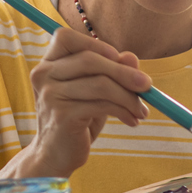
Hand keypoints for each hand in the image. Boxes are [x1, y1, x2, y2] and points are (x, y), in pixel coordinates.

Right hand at [2, 26, 151, 178]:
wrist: (55, 155)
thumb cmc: (76, 119)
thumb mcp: (94, 91)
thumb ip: (111, 71)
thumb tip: (132, 57)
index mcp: (47, 64)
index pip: (66, 37)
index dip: (96, 45)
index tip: (119, 59)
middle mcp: (44, 75)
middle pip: (91, 60)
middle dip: (125, 72)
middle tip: (148, 86)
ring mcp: (51, 95)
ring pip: (101, 84)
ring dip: (129, 97)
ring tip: (142, 110)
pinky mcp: (63, 115)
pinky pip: (103, 105)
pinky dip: (124, 111)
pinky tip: (132, 120)